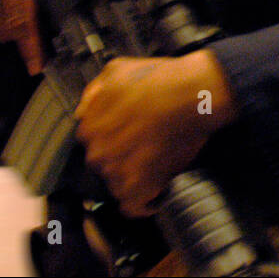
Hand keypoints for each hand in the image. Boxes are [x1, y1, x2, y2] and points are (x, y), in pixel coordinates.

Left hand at [75, 52, 235, 217]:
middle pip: (105, 166)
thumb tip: (84, 111)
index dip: (115, 140)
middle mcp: (97, 151)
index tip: (131, 138)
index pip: (94, 143)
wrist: (193, 94)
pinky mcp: (139, 186)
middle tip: (148, 150)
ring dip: (136, 180)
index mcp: (88, 126)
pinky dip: (146, 203)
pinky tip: (158, 193)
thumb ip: (94, 93)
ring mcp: (116, 171)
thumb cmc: (161, 80)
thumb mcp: (117, 70)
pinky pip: (134, 207)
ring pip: (118, 186)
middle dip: (124, 160)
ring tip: (157, 168)